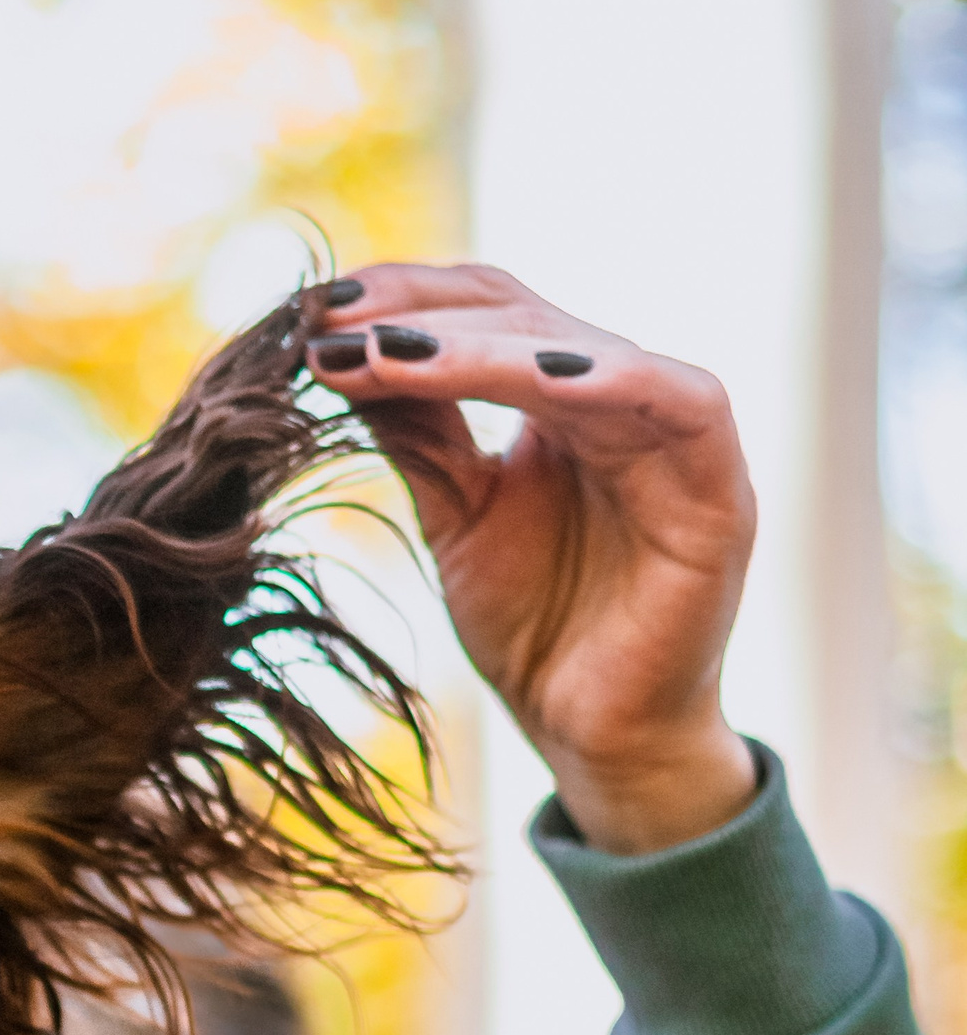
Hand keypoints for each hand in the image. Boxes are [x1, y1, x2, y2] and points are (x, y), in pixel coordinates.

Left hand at [309, 263, 759, 854]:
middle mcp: (619, 400)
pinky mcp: (720, 493)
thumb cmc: (533, 625)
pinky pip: (682, 407)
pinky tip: (540, 380)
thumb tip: (337, 348)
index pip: (484, 310)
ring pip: (583, 351)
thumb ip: (418, 432)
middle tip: (333, 325)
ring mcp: (675, 441)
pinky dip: (611, 380)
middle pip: (523, 314)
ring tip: (392, 355)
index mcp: (560, 399)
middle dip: (421, 315)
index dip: (403, 300)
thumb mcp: (454, 512)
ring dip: (484, 346)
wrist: (593, 734)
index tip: (313, 312)